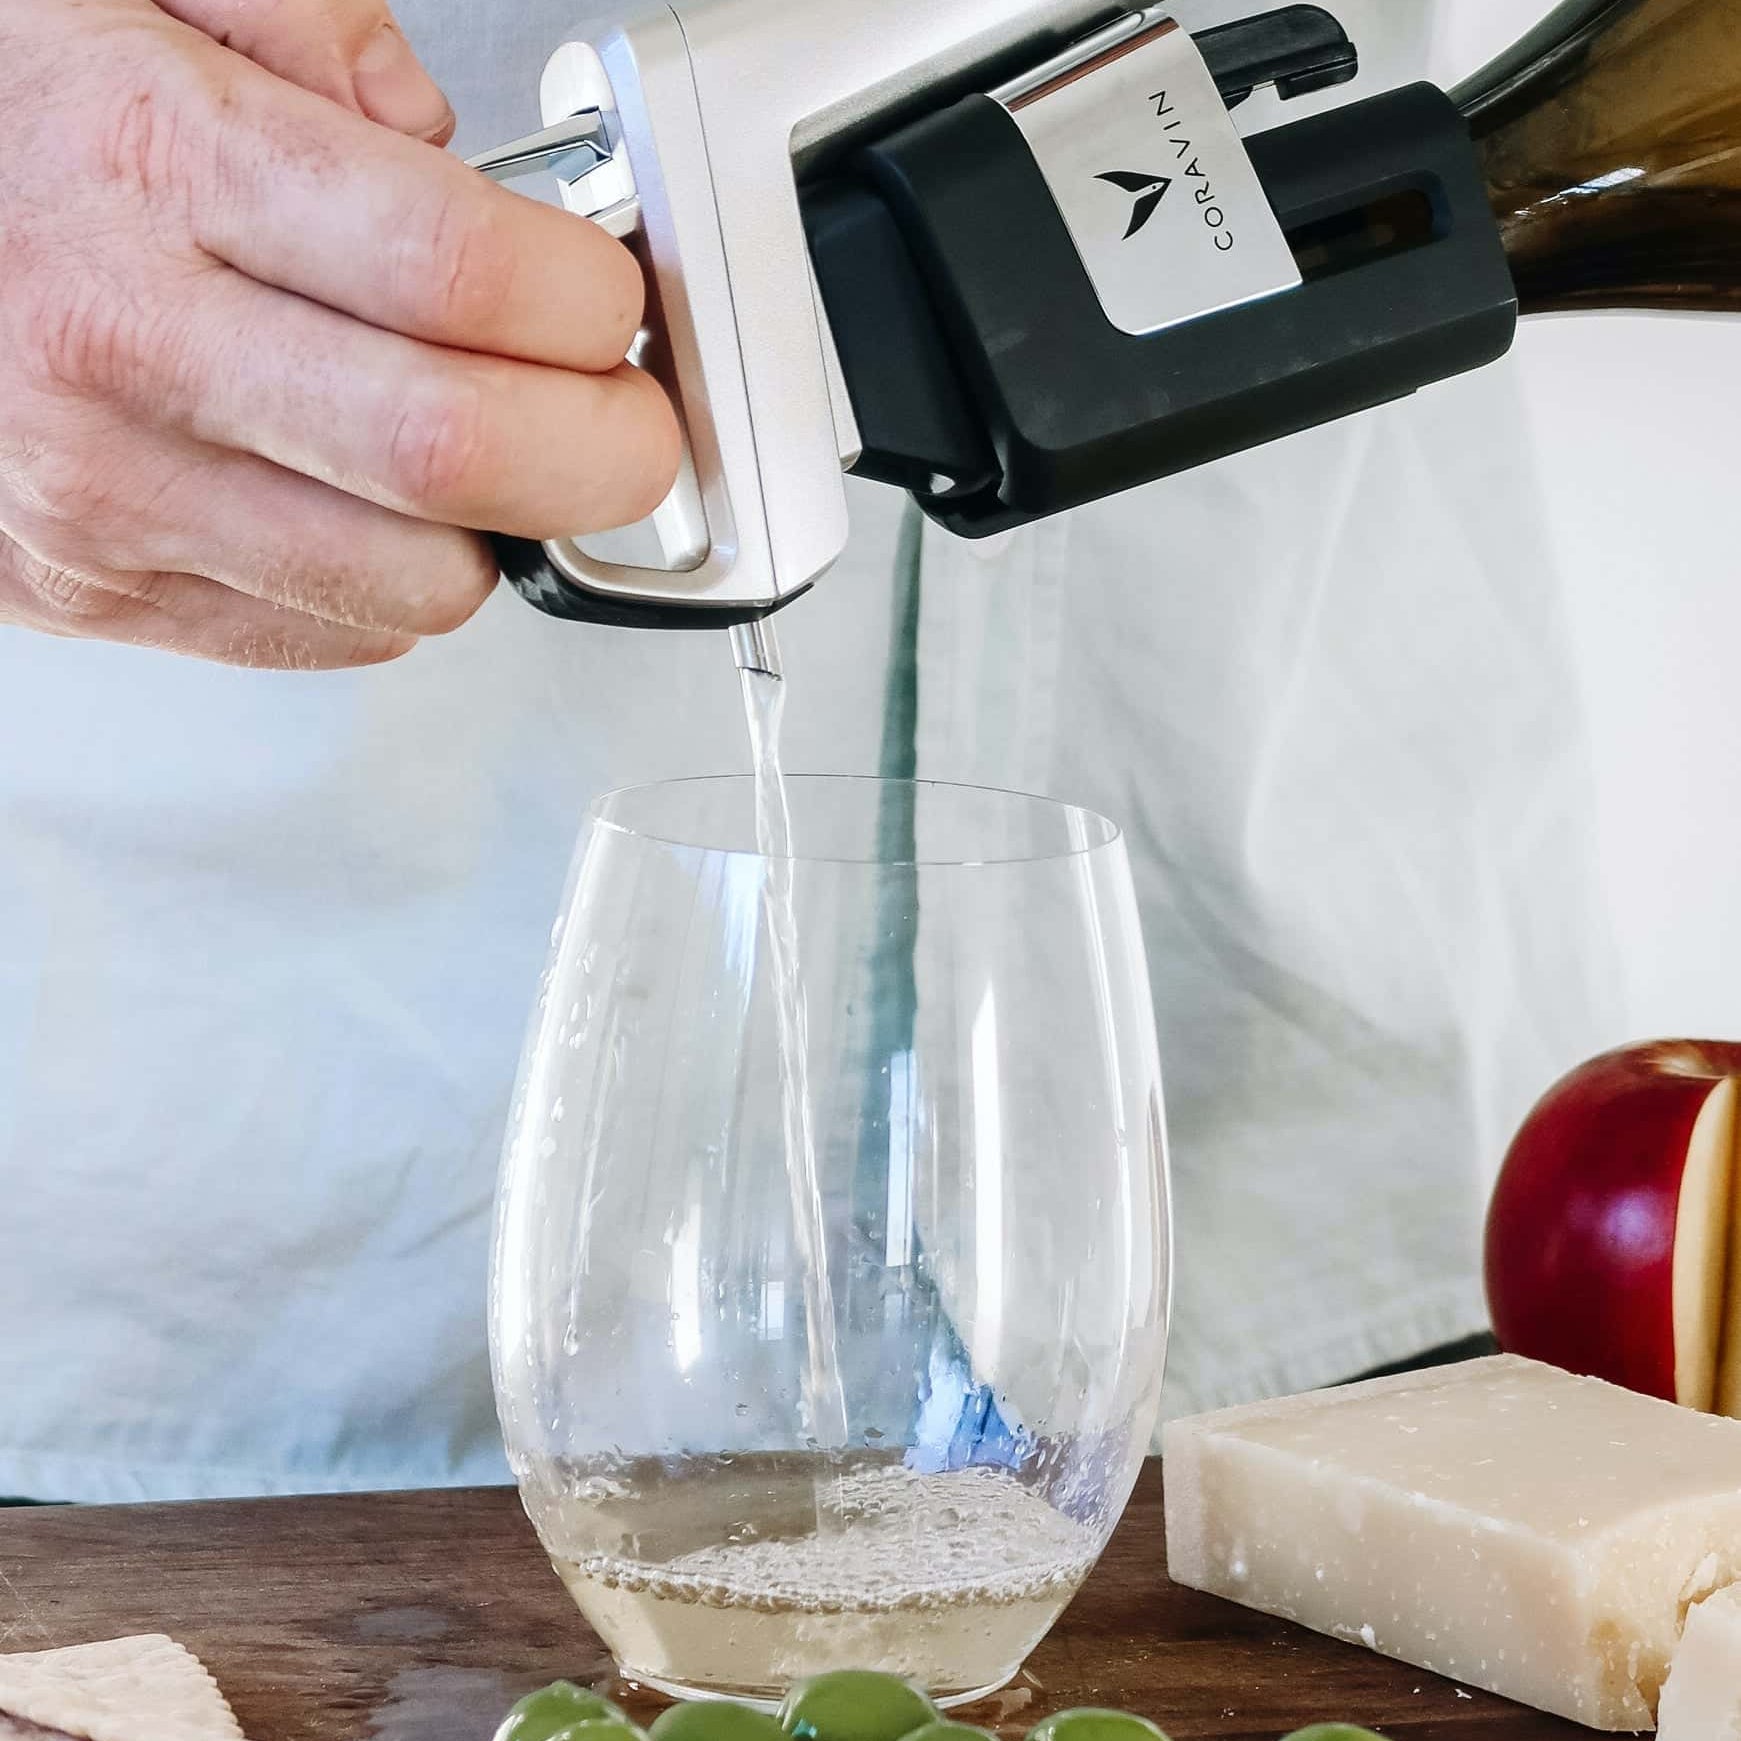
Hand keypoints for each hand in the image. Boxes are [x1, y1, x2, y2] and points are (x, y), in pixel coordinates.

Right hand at [0, 0, 680, 667]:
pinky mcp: (106, 592)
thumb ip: (306, 31)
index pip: (455, 270)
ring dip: (500, 529)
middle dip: (604, 451)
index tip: (609, 301)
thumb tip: (441, 139)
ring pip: (416, 583)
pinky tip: (366, 501)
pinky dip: (399, 586)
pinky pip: (337, 637)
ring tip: (480, 454)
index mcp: (151, 160)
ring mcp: (111, 494)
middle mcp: (127, 345)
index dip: (587, 301)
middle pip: (458, 453)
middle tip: (625, 420)